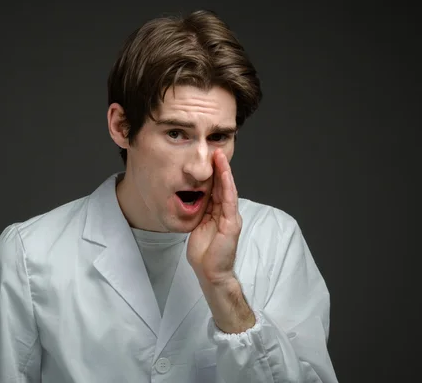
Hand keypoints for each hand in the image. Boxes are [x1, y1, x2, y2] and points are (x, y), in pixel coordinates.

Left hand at [187, 149, 242, 285]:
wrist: (210, 272)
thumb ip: (198, 212)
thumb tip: (189, 199)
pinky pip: (228, 201)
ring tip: (220, 156)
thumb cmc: (204, 253)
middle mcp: (226, 212)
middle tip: (214, 149)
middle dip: (219, 167)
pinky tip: (224, 175)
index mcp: (218, 213)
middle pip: (223, 185)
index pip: (216, 188)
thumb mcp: (197, 226)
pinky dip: (227, 186)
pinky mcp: (231, 224)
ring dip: (224, 172)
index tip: (208, 157)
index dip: (213, 172)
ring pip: (227, 190)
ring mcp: (230, 217)